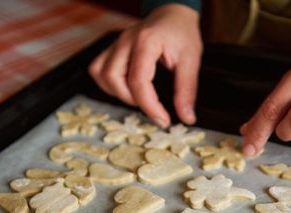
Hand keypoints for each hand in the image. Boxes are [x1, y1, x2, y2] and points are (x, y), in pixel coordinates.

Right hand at [89, 4, 201, 127]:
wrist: (173, 14)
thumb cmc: (182, 34)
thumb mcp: (192, 60)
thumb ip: (187, 90)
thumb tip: (187, 118)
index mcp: (147, 41)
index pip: (139, 80)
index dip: (149, 106)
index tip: (163, 121)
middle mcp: (126, 41)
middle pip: (113, 77)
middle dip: (132, 100)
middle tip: (153, 108)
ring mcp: (116, 44)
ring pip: (101, 74)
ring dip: (118, 93)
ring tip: (140, 97)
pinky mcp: (112, 49)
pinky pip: (98, 69)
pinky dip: (110, 84)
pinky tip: (127, 88)